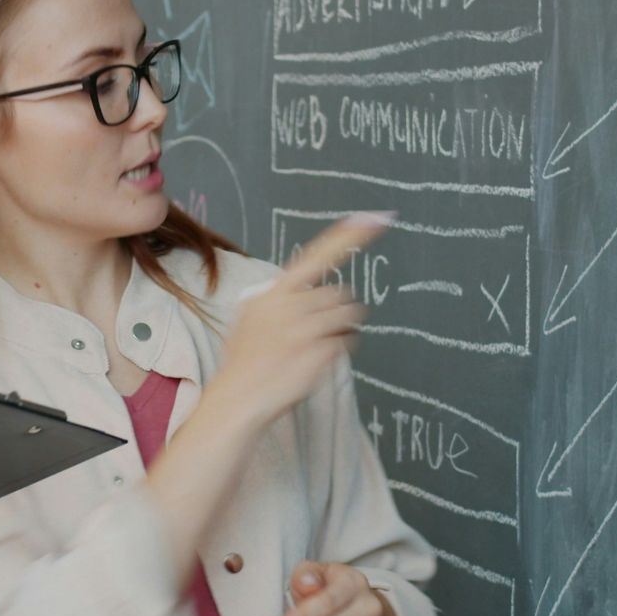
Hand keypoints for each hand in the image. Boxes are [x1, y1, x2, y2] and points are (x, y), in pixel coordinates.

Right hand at [206, 214, 388, 425]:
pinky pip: (348, 341)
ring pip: (349, 315)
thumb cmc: (244, 360)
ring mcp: (308, 330)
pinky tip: (315, 359)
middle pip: (339, 293)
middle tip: (315, 330)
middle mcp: (293, 306)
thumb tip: (302, 290)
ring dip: (340, 328)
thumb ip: (277, 299)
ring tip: (314, 344)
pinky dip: (339, 347)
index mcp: (275, 292)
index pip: (318, 255)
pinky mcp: (322, 352)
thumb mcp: (250, 317)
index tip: (376, 218)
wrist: (239, 397)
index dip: (350, 237)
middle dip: (334, 309)